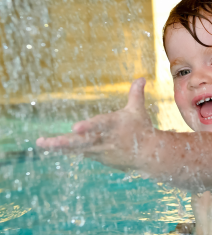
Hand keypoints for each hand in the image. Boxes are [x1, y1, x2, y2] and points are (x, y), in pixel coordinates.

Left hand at [36, 78, 153, 169]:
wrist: (148, 155)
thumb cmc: (142, 129)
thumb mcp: (138, 110)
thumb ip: (135, 93)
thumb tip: (142, 77)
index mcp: (115, 125)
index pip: (100, 125)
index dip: (88, 126)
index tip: (75, 128)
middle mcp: (106, 139)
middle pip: (83, 141)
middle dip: (65, 143)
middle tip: (49, 142)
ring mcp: (100, 151)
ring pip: (77, 149)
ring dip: (59, 146)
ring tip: (41, 143)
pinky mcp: (98, 157)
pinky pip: (79, 152)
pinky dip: (66, 150)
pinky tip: (51, 146)